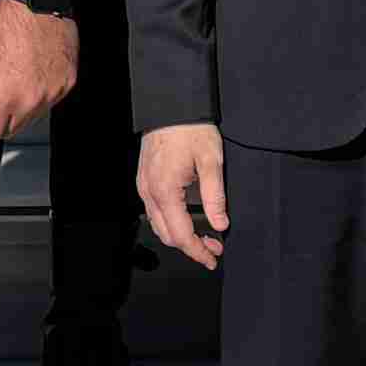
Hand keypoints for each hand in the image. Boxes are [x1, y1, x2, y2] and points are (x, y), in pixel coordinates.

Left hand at [0, 0, 79, 150]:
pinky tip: (35, 70)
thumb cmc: (5, 26)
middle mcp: (30, 102)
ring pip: (31, 118)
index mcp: (2, 99)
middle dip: (1, 115)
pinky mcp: (67, 85)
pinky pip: (50, 102)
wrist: (37, 2)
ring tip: (18, 74)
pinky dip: (41, 92)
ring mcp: (52, 95)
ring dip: (22, 105)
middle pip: (9, 131)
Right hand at [140, 121, 232, 266]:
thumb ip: (215, 197)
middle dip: (191, 247)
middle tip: (214, 248)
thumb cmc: (190, 129)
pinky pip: (154, 211)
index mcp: (165, 191)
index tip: (212, 259)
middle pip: (167, 235)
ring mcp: (144, 187)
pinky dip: (170, 222)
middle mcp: (149, 193)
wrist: (170, 106)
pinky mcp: (145, 181)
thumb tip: (220, 224)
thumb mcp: (211, 161)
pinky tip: (187, 219)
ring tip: (204, 236)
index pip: (181, 235)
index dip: (197, 251)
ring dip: (180, 236)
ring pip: (158, 225)